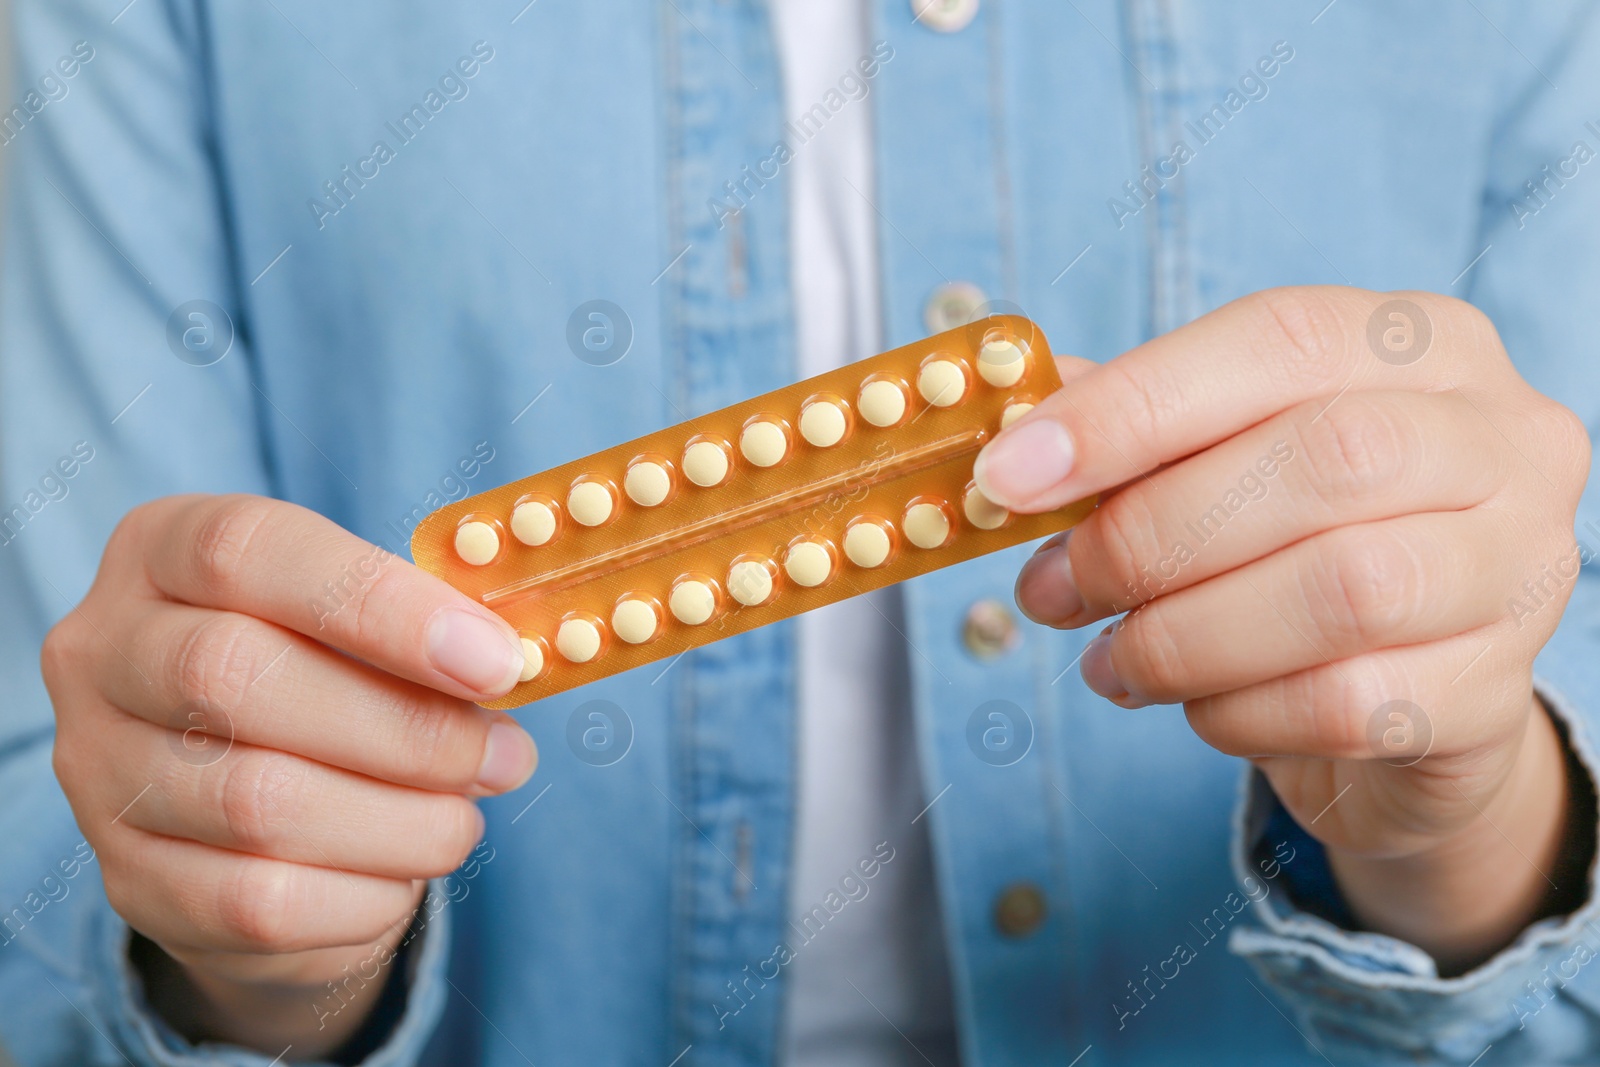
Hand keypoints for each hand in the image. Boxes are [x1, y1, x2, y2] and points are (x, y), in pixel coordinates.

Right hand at [43, 494, 533, 1053]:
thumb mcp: (364, 620)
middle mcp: (102, 652)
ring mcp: (97, 772)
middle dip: (403, 727)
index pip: (247, 553)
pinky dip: (362, 895)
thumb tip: (506, 666)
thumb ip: (427, 626)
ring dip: (399, 821)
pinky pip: (256, 904)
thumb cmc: (328, 674)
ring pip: (254, 804)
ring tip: (463, 818)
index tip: (493, 661)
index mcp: (162, 549)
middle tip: (501, 754)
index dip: (380, 606)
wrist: (248, 806)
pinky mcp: (130, 881)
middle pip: (235, 678)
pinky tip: (406, 874)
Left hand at [982, 288, 1590, 971]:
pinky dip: (1236, 711)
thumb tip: (1013, 442)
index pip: (1279, 340)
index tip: (1011, 473)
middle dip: (1149, 533)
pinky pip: (1348, 704)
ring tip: (1110, 659)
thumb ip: (1131, 434)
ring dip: (1183, 635)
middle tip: (1050, 586)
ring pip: (1343, 591)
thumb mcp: (1220, 461)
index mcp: (1421, 345)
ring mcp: (1520, 568)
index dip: (1132, 406)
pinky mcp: (1498, 694)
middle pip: (1323, 462)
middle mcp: (1499, 439)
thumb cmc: (1293, 547)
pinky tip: (1194, 705)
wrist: (1405, 693)